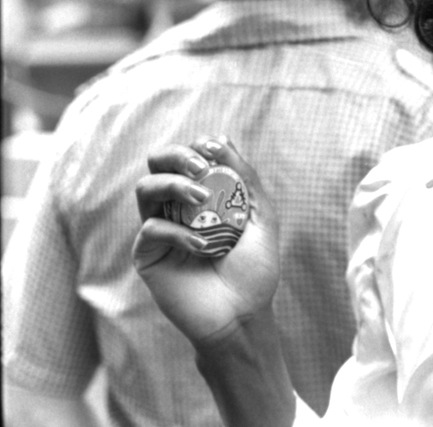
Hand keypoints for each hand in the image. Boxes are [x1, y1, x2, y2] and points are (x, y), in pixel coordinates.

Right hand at [132, 136, 279, 346]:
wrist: (243, 316)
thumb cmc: (255, 270)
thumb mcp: (261, 217)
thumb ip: (246, 179)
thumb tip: (223, 141)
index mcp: (203, 196)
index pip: (188, 157)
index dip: (196, 146)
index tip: (215, 146)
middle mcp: (177, 208)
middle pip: (158, 164)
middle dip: (176, 155)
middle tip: (200, 167)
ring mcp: (160, 230)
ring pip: (146, 189)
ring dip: (174, 185)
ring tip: (201, 197)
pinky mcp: (148, 255)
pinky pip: (151, 229)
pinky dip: (178, 232)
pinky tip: (201, 247)